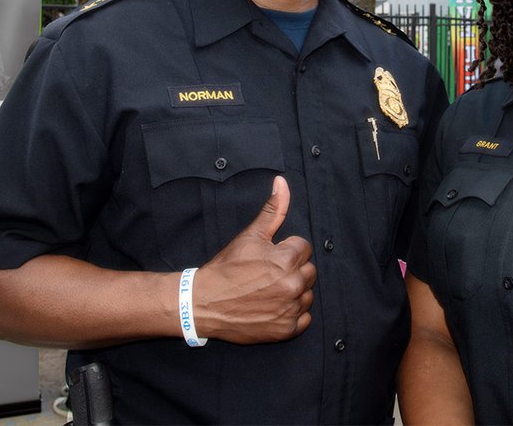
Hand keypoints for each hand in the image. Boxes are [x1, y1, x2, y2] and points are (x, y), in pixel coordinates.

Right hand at [195, 176, 315, 343]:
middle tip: (268, 274)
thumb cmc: (226, 268)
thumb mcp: (249, 235)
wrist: (203, 304)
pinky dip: (292, 314)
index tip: (269, 258)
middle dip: (293, 270)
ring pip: (307, 294)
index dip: (286, 251)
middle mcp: (292, 285)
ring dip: (294, 292)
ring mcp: (289, 310)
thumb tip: (282, 182)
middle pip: (309, 271)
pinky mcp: (285, 330)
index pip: (304, 248)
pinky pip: (304, 318)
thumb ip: (273, 209)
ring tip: (269, 291)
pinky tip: (273, 307)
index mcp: (286, 260)